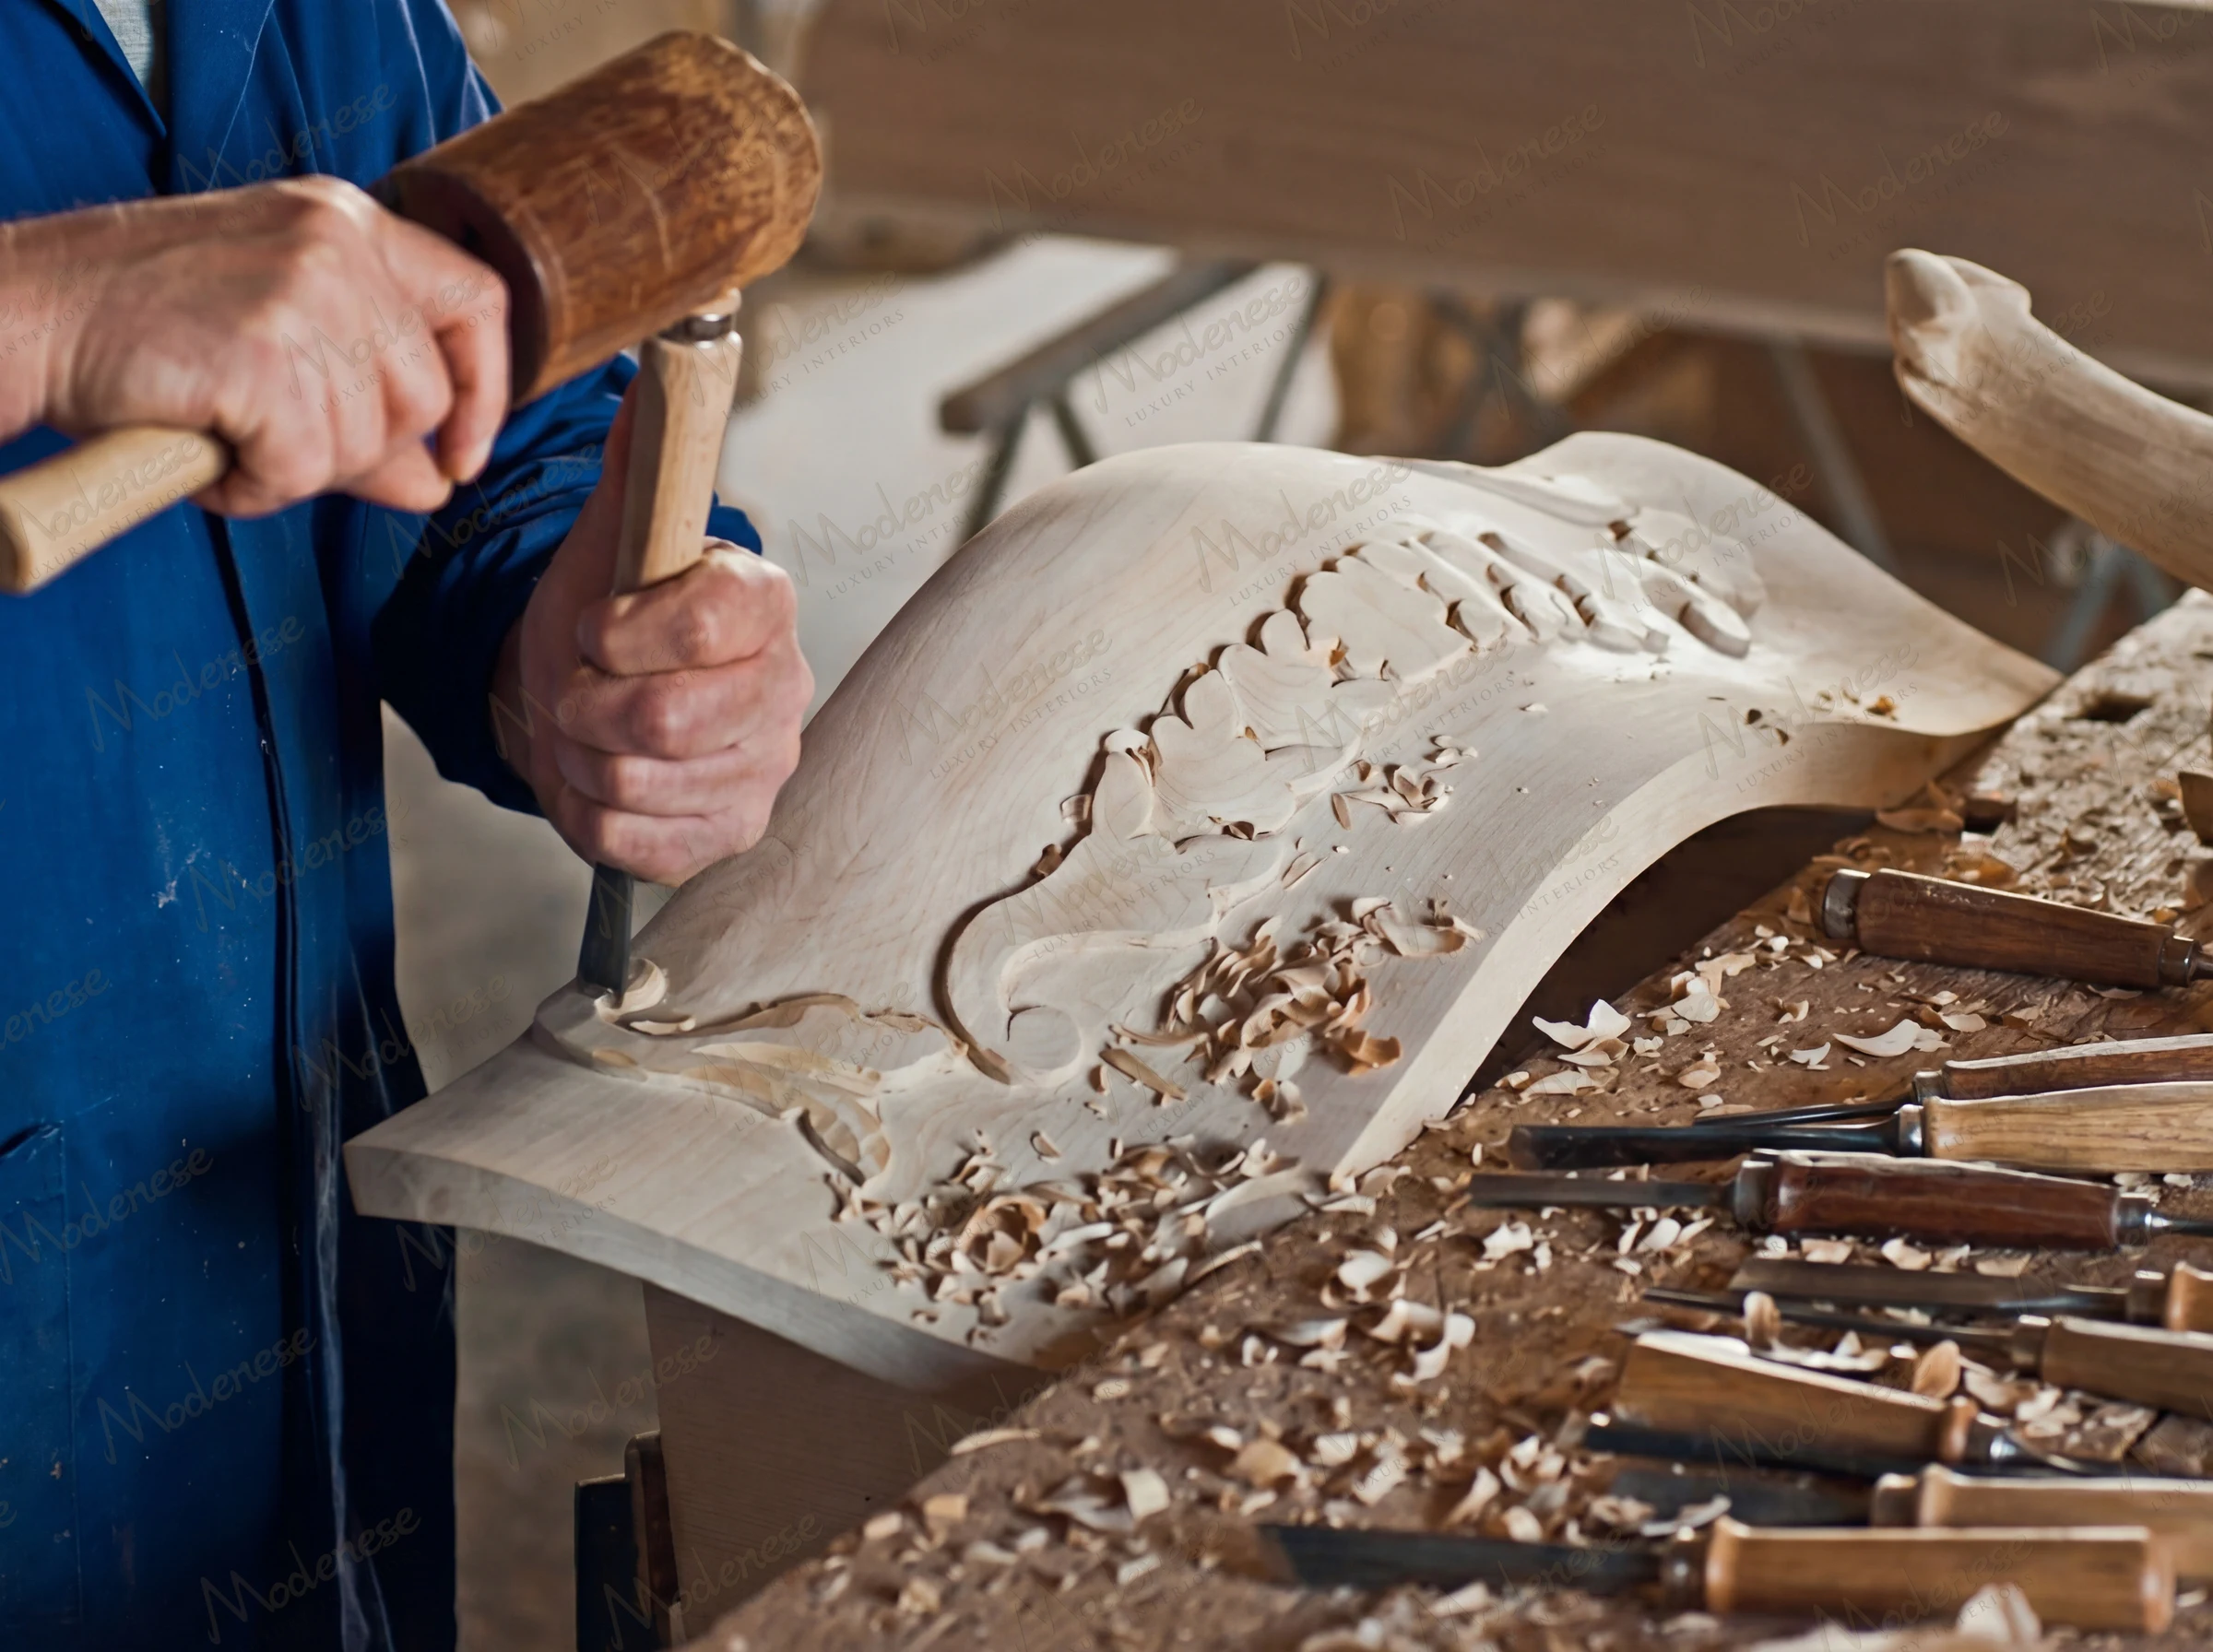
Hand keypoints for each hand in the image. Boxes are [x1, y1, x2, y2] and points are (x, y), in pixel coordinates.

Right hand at [7, 176, 506, 515]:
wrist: (27, 313)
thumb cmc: (144, 327)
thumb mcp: (276, 340)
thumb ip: (369, 407)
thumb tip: (439, 484)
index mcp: (350, 225)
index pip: (479, 303)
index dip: (486, 391)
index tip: (460, 454)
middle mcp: (337, 248)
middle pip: (425, 396)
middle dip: (366, 450)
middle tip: (282, 443)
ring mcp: (302, 295)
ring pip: (366, 440)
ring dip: (297, 470)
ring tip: (228, 436)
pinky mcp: (261, 355)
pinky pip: (301, 468)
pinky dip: (253, 488)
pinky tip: (209, 457)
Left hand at [494, 393, 810, 883]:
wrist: (591, 701)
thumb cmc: (607, 617)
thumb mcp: (610, 538)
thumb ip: (639, 463)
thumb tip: (656, 367)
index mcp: (763, 604)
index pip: (708, 624)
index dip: (624, 633)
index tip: (592, 628)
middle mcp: (784, 687)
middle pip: (666, 716)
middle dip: (586, 704)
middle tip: (575, 687)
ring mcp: (766, 767)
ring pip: (642, 781)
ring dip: (582, 757)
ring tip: (587, 730)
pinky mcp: (735, 831)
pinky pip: (639, 842)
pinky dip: (593, 814)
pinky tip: (603, 779)